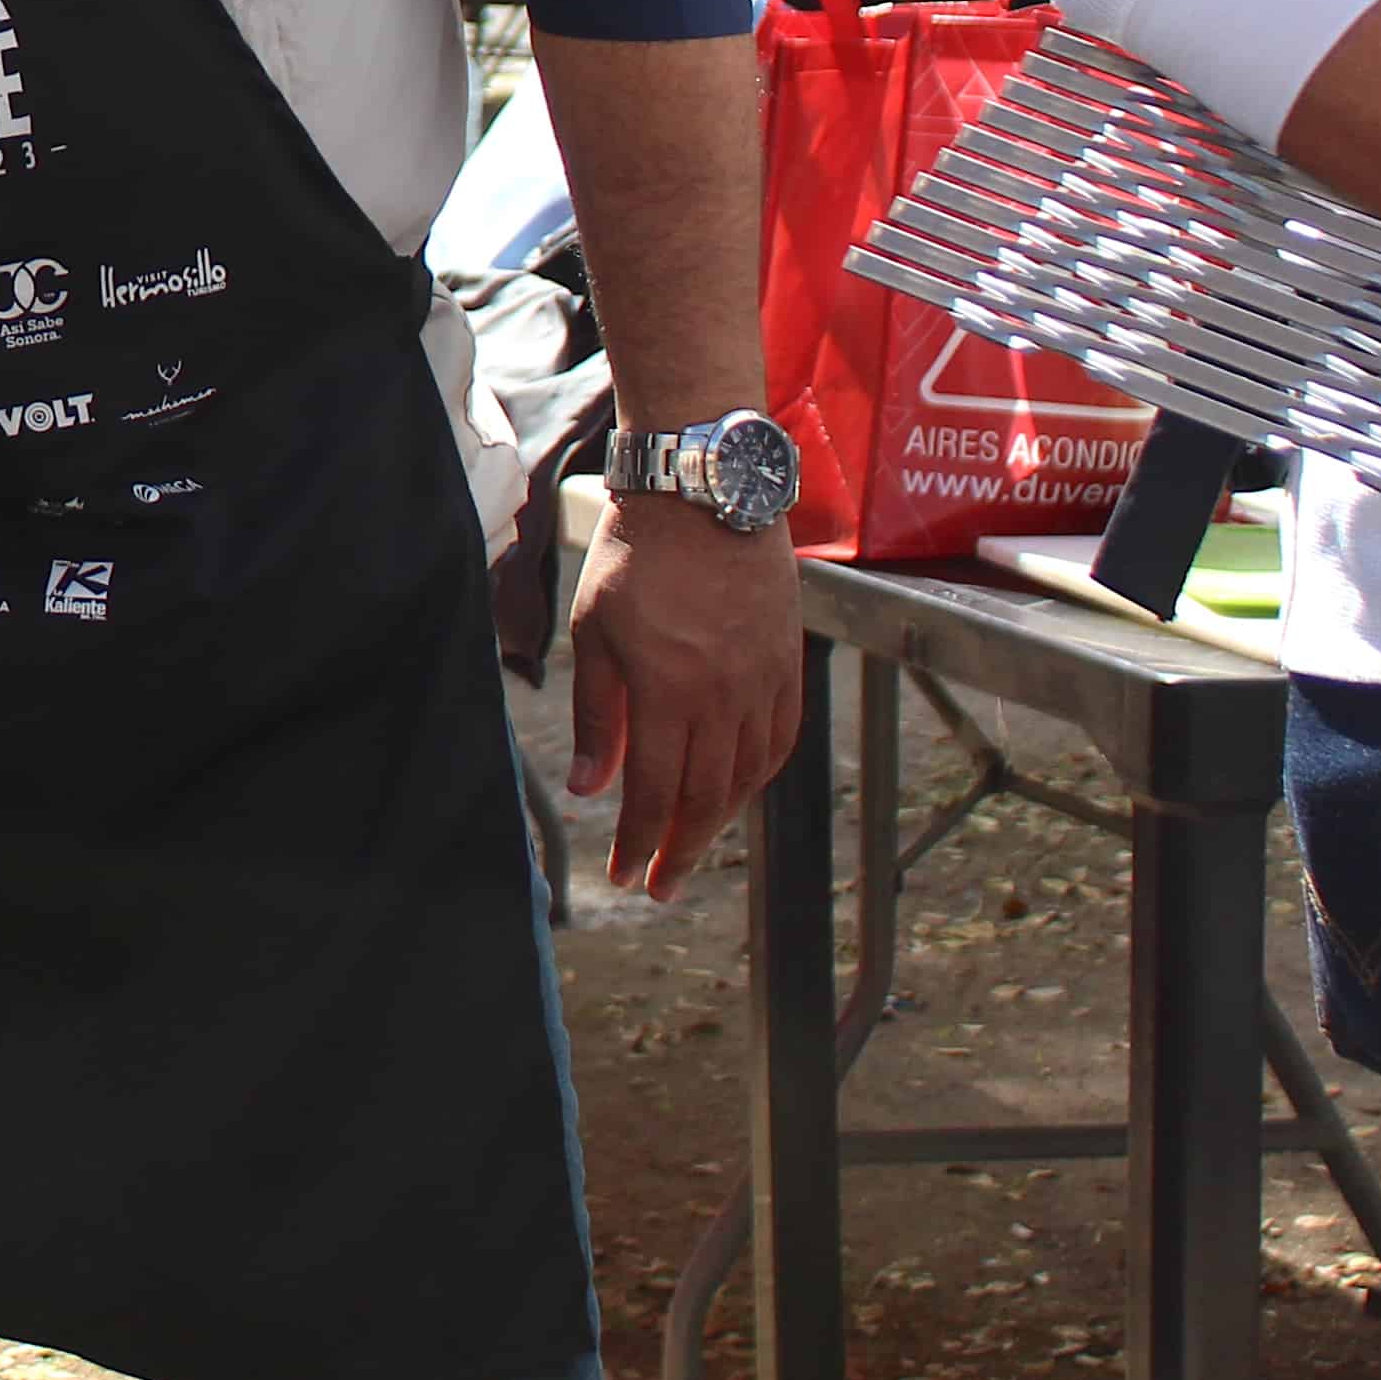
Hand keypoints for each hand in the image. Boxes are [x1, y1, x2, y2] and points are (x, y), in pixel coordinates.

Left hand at [564, 488, 799, 898]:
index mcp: (669, 691)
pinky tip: (737, 790)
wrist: (704, 495)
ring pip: (748, 775)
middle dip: (681, 849)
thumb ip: (599, 714)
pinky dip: (758, 775)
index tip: (626, 875)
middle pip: (708, 797)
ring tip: (691, 845)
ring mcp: (763, 681)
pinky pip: (780, 739)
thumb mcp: (595, 632)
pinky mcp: (788, 663)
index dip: (641, 841)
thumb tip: (592, 787)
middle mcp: (725, 696)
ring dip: (720, 820)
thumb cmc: (636, 558)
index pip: (657, 791)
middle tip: (660, 884)